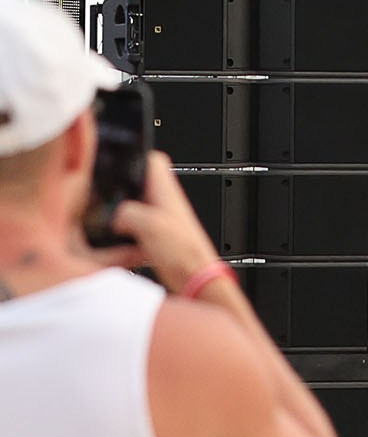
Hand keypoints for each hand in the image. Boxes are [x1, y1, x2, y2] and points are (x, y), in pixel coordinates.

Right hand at [101, 153, 220, 285]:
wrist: (195, 281)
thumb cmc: (185, 254)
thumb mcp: (149, 226)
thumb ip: (126, 212)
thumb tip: (112, 213)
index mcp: (167, 192)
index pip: (154, 160)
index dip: (136, 155)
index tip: (118, 158)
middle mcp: (164, 203)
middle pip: (138, 184)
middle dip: (120, 188)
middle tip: (104, 193)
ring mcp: (159, 220)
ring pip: (132, 207)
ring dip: (119, 212)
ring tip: (106, 219)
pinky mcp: (154, 237)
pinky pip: (132, 227)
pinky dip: (121, 231)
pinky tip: (114, 241)